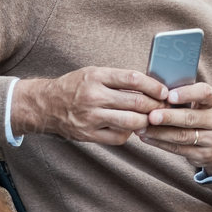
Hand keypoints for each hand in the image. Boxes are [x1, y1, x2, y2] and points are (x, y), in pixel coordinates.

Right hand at [11, 68, 167, 145]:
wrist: (46, 105)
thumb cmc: (75, 87)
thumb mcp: (94, 74)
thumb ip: (119, 79)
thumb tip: (151, 86)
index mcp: (96, 76)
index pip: (133, 79)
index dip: (154, 86)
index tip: (165, 91)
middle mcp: (93, 96)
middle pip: (136, 102)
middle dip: (155, 106)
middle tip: (164, 108)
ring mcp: (91, 117)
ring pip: (131, 122)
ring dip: (146, 122)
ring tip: (151, 119)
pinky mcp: (89, 134)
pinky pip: (119, 137)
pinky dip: (130, 133)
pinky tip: (131, 128)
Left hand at [139, 81, 211, 173]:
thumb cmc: (199, 114)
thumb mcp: (198, 103)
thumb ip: (182, 96)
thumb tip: (154, 90)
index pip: (204, 93)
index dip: (187, 93)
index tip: (169, 95)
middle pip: (190, 118)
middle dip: (169, 117)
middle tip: (151, 116)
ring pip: (182, 136)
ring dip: (159, 132)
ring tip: (142, 128)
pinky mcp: (204, 155)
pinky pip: (178, 149)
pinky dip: (160, 143)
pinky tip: (147, 137)